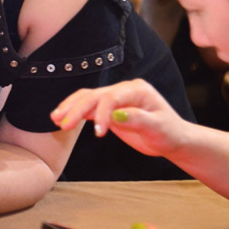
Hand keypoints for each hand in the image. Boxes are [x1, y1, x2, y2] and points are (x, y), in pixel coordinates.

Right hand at [50, 79, 190, 157]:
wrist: (173, 138)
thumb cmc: (169, 133)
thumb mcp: (159, 128)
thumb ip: (138, 120)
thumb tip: (116, 116)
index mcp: (137, 90)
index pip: (111, 97)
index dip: (101, 113)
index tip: (98, 133)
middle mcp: (123, 90)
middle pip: (94, 95)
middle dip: (76, 109)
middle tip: (62, 124)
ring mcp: (115, 98)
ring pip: (87, 98)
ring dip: (70, 108)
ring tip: (55, 119)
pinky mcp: (108, 108)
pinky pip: (88, 107)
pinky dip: (75, 113)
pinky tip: (62, 120)